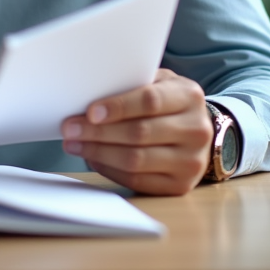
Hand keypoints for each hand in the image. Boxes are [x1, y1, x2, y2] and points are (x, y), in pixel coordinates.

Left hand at [60, 68, 212, 194]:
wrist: (200, 132)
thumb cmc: (169, 103)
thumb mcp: (160, 83)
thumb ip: (133, 85)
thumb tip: (89, 94)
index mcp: (189, 97)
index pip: (150, 101)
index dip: (118, 107)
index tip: (90, 112)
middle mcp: (195, 130)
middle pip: (139, 133)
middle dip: (98, 132)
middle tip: (70, 128)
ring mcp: (190, 161)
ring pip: (135, 160)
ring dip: (98, 152)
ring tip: (74, 144)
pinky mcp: (180, 185)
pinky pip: (137, 180)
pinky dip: (109, 169)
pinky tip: (93, 157)